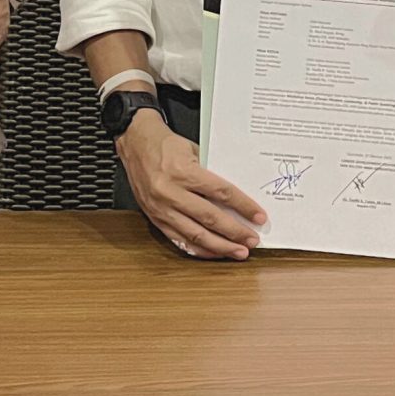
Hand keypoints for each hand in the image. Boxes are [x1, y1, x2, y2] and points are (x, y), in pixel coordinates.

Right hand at [115, 109, 265, 259]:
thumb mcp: (194, 150)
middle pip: (210, 218)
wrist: (135, 143)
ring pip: (195, 235)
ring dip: (220, 247)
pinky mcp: (155, 218)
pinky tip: (214, 252)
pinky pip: (178, 240)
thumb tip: (236, 196)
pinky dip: (198, 249)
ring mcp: (161, 208)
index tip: (259, 216)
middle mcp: (171, 192)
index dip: (243, 206)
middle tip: (253, 240)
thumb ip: (212, 172)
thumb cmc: (165, 145)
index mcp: (183, 172)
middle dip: (235, 232)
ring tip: (238, 252)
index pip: (221, 193)